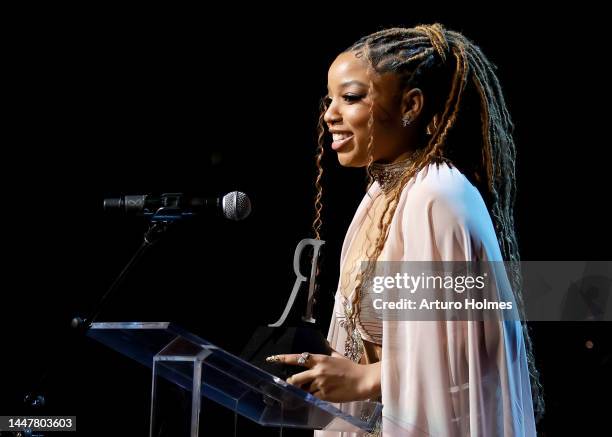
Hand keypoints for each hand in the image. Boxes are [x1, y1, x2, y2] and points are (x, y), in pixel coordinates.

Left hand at [266, 353, 380, 401]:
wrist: (362, 381)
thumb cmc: (351, 368)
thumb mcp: (338, 356)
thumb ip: (329, 352)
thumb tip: (325, 345)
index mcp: (320, 359)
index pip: (298, 358)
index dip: (284, 358)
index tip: (273, 359)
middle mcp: (318, 371)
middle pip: (295, 379)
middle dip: (292, 382)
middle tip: (292, 384)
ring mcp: (320, 384)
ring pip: (304, 390)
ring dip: (305, 391)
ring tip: (312, 390)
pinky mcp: (324, 395)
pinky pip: (313, 398)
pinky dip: (313, 397)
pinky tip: (320, 395)